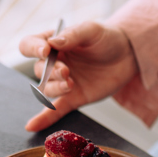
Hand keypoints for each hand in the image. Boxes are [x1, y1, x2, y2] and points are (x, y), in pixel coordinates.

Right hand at [18, 21, 138, 132]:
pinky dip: (44, 118)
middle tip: (67, 71)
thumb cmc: (107, 38)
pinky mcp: (73, 98)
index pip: (29, 45)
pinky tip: (32, 126)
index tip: (45, 51)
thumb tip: (53, 42)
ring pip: (46, 89)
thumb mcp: (92, 30)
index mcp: (52, 43)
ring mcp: (62, 81)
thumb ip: (73, 34)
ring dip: (55, 88)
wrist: (128, 55)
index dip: (32, 48)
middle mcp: (53, 63)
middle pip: (38, 69)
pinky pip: (55, 109)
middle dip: (50, 71)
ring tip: (70, 84)